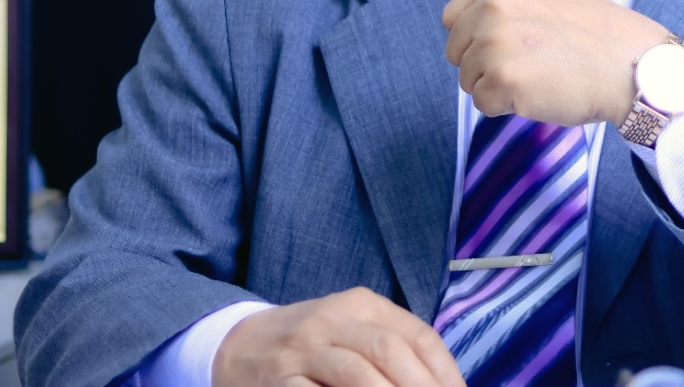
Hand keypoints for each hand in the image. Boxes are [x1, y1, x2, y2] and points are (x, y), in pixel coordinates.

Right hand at [213, 287, 464, 386]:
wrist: (238, 344)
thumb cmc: (310, 342)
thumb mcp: (351, 327)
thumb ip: (392, 346)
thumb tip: (440, 381)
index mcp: (362, 304)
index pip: (418, 336)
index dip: (445, 372)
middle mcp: (334, 319)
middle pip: (391, 352)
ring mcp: (304, 349)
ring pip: (357, 373)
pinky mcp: (279, 378)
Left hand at [443, 0, 666, 126]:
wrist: (632, 65)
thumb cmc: (597, 36)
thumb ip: (509, 4)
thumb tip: (474, 27)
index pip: (453, 17)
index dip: (471, 39)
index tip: (499, 49)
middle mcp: (493, 8)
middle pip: (456, 51)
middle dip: (481, 66)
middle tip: (525, 68)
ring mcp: (495, 43)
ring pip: (468, 80)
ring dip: (495, 88)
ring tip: (538, 79)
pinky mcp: (503, 80)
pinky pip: (482, 104)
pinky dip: (505, 107)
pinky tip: (538, 94)